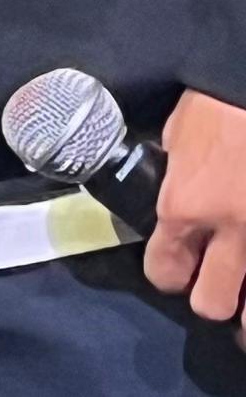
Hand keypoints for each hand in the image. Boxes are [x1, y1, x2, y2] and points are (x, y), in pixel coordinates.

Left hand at [149, 88, 245, 334]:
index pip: (165, 270)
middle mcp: (230, 230)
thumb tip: (178, 193)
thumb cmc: (218, 100)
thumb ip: (177, 175)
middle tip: (218, 280)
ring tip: (244, 290)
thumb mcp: (180, 137)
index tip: (175, 268)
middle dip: (212, 297)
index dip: (168, 273)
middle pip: (214, 303)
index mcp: (185, 205)